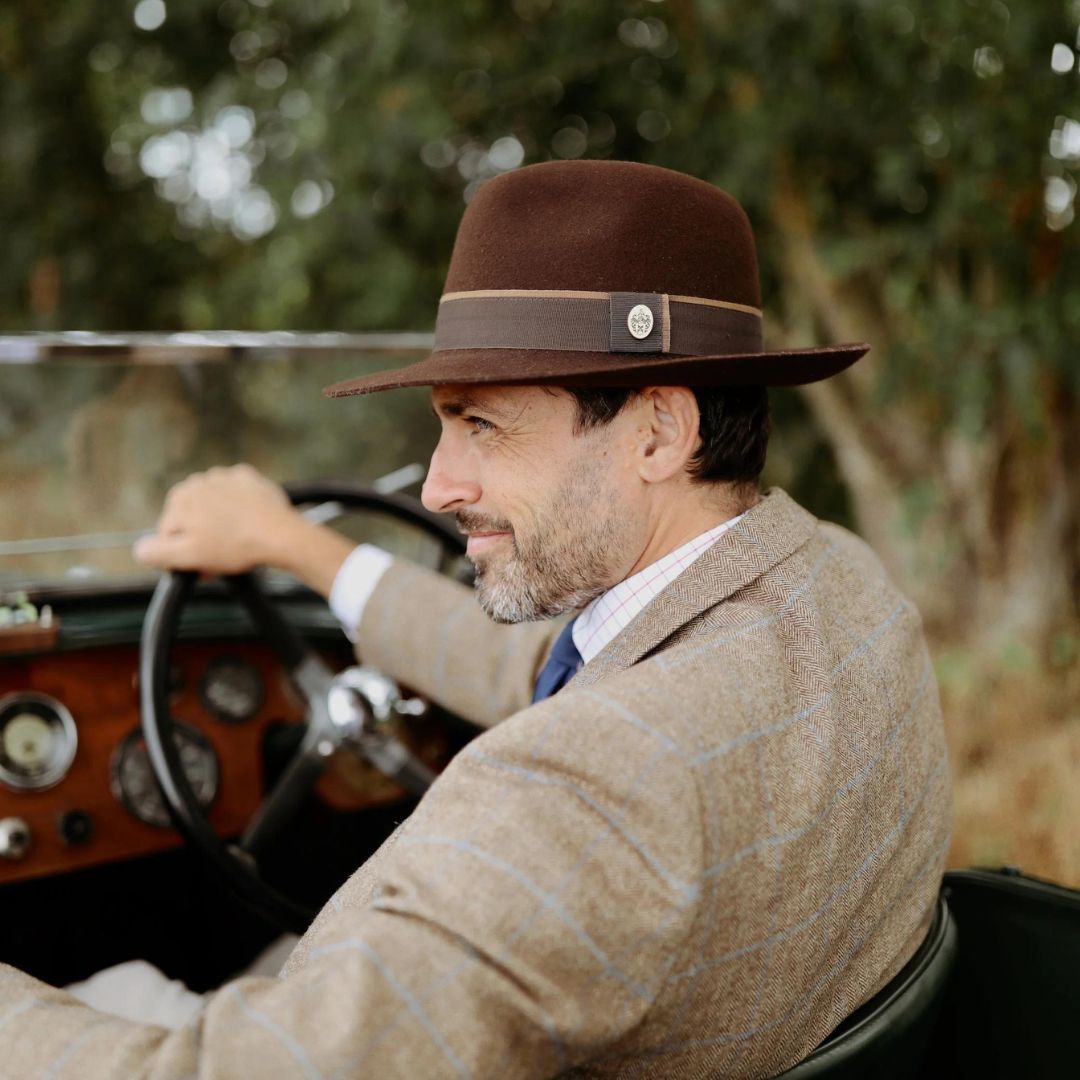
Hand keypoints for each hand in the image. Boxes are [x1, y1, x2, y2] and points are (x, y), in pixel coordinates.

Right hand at [133, 464, 298, 576]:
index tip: (201, 566)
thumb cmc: (235, 546)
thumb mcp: (187, 556)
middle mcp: (199, 481)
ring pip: (215, 508)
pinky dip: (241, 510)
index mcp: (180, 499)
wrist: (280, 534)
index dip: (184, 554)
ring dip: (221, 525)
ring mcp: (225, 477)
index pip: (170, 533)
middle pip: (193, 519)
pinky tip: (250, 524)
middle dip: (202, 539)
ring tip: (237, 543)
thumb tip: (140, 549)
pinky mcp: (249, 479)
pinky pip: (238, 498)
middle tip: (220, 559)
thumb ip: (156, 553)